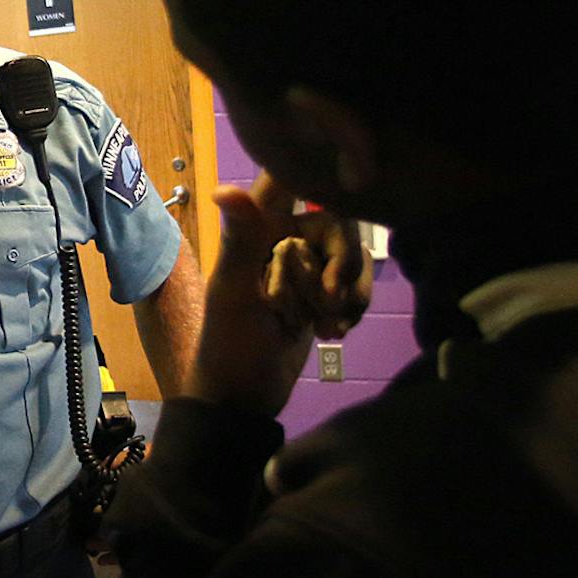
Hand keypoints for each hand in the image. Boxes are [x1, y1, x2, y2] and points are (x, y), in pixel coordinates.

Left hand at [190, 172, 369, 418]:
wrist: (244, 400)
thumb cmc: (229, 346)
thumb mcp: (234, 294)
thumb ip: (240, 242)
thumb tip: (224, 188)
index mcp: (256, 229)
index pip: (288, 182)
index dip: (315, 177)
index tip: (345, 183)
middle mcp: (283, 238)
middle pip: (337, 224)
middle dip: (343, 264)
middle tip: (331, 300)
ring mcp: (305, 267)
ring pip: (351, 257)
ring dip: (348, 292)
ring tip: (329, 326)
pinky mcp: (321, 294)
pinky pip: (353, 285)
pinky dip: (350, 308)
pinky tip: (332, 333)